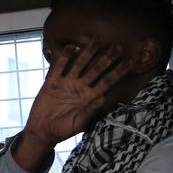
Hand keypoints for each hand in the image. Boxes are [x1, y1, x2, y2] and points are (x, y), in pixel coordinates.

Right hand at [16, 43, 133, 169]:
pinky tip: (71, 47)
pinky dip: (64, 57)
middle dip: (107, 58)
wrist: (42, 131)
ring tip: (97, 40)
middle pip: (96, 69)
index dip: (119, 72)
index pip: (108, 82)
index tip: (130, 62)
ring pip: (80, 65)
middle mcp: (80, 87)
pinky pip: (59, 67)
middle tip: (118, 47)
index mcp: (90, 97)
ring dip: (88, 53)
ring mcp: (67, 83)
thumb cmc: (63, 130)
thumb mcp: (79, 124)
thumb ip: (90, 112)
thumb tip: (103, 99)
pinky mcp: (52, 83)